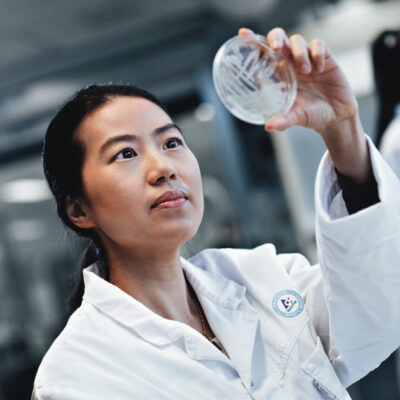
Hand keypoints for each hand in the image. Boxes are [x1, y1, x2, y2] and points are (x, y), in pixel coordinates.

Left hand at [239, 27, 372, 182]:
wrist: (336, 116)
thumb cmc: (311, 115)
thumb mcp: (296, 118)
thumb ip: (283, 121)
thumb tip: (269, 126)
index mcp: (279, 76)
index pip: (263, 55)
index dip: (253, 43)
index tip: (244, 35)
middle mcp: (290, 65)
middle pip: (278, 40)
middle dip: (275, 38)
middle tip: (276, 48)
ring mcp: (307, 59)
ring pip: (297, 40)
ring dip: (299, 52)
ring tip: (306, 71)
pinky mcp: (325, 57)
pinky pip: (318, 45)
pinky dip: (317, 53)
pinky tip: (319, 69)